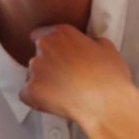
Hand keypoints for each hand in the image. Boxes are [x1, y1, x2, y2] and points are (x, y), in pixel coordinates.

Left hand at [19, 25, 138, 128]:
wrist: (107, 105)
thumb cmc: (111, 77)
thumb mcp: (106, 47)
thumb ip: (87, 41)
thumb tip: (83, 44)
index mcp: (62, 33)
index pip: (41, 34)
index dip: (50, 48)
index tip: (59, 58)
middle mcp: (45, 46)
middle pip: (38, 55)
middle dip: (48, 66)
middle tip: (66, 79)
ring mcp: (36, 68)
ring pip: (32, 75)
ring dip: (43, 83)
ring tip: (64, 94)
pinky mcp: (31, 90)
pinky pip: (27, 94)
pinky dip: (37, 100)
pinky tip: (55, 103)